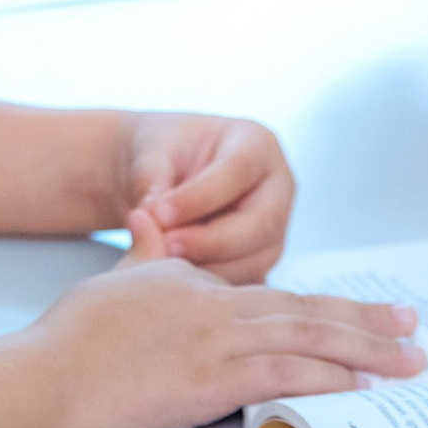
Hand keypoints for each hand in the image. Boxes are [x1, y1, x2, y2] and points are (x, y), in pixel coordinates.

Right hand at [36, 248, 422, 427]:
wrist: (50, 374)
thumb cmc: (70, 339)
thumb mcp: (113, 282)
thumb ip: (144, 256)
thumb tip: (152, 225)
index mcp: (192, 283)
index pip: (267, 295)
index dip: (317, 306)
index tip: (351, 317)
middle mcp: (215, 305)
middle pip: (305, 308)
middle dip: (364, 317)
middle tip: (410, 323)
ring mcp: (217, 342)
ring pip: (309, 338)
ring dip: (366, 350)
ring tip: (409, 360)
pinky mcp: (215, 379)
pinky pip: (288, 373)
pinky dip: (331, 378)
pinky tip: (363, 386)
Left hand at [115, 113, 292, 282]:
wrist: (162, 175)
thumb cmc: (162, 153)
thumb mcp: (151, 153)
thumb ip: (150, 180)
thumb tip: (149, 216)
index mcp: (257, 143)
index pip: (238, 171)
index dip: (199, 197)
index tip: (158, 214)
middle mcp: (277, 186)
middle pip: (260, 222)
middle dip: (210, 240)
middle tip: (163, 247)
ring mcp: (276, 226)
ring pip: (255, 258)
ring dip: (207, 267)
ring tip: (162, 261)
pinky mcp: (261, 259)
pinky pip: (244, 280)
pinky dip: (209, 284)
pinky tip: (175, 278)